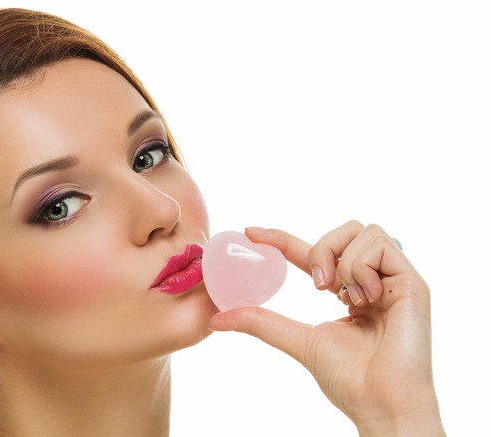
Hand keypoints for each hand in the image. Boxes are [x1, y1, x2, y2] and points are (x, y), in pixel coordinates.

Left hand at [209, 221, 444, 435]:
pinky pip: (381, 244)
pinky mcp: (413, 282)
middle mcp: (373, 279)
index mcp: (348, 290)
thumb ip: (263, 323)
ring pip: (363, 230)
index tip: (250, 231)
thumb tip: (217, 317)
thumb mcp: (298, 340)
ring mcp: (394, 279)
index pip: (313, 253)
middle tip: (317, 286)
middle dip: (320, 248)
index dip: (282, 238)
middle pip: (345, 229)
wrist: (379, 403)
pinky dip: (361, 267)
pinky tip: (366, 299)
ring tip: (344, 297)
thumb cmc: (349, 378)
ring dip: (341, 260)